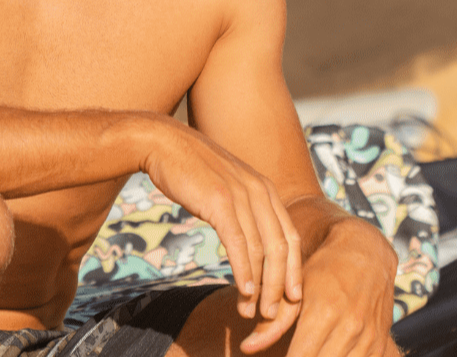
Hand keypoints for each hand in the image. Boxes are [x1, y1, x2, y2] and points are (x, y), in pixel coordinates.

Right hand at [140, 117, 302, 321]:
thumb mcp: (227, 184)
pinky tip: (244, 290)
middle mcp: (259, 190)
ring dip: (260, 286)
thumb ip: (245, 205)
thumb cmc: (191, 168)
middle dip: (279, 286)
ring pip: (261, 250)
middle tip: (273, 313)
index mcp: (265, 188)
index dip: (293, 271)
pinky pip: (238, 243)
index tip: (291, 298)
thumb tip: (252, 237)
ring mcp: (240, 194)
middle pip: (281, 248)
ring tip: (252, 310)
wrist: (163, 143)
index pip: (290, 236)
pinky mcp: (219, 200)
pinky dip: (244, 271)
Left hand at [242, 212, 398, 355]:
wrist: (368, 255)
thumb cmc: (324, 267)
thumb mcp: (296, 287)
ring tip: (304, 351)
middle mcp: (348, 328)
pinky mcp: (381, 346)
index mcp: (323, 311)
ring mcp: (368, 339)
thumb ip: (274, 320)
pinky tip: (325, 351)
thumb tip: (247, 348)